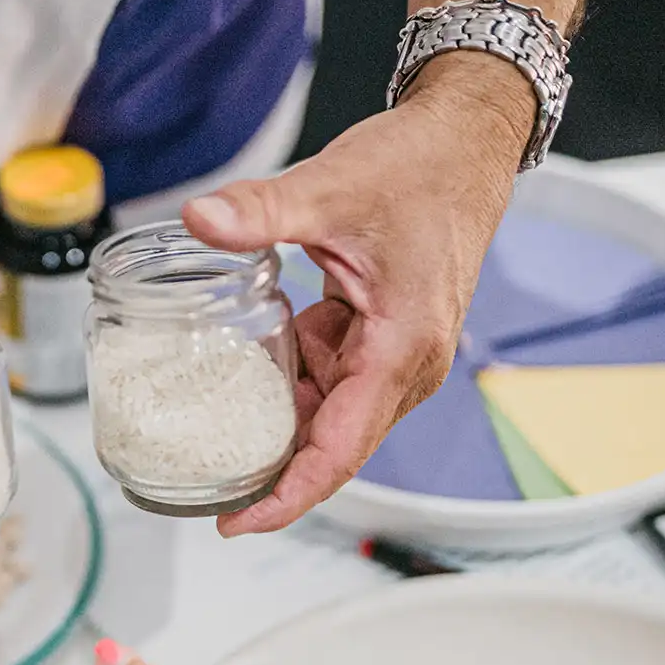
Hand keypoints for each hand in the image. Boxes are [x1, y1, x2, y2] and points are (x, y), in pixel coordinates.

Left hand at [182, 52, 535, 534]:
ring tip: (213, 428)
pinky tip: (252, 368)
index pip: (340, 449)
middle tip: (203, 483)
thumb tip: (199, 220)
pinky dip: (293, 379)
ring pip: (331, 415)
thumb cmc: (421, 168)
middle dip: (273, 472)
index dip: (288, 495)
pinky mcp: (383, 341)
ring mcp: (397, 357)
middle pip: (334, 447)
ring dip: (280, 420)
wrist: (464, 143)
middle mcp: (407, 365)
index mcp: (403, 347)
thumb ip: (260, 212)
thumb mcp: (328, 188)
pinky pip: (332, 380)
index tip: (237, 521)